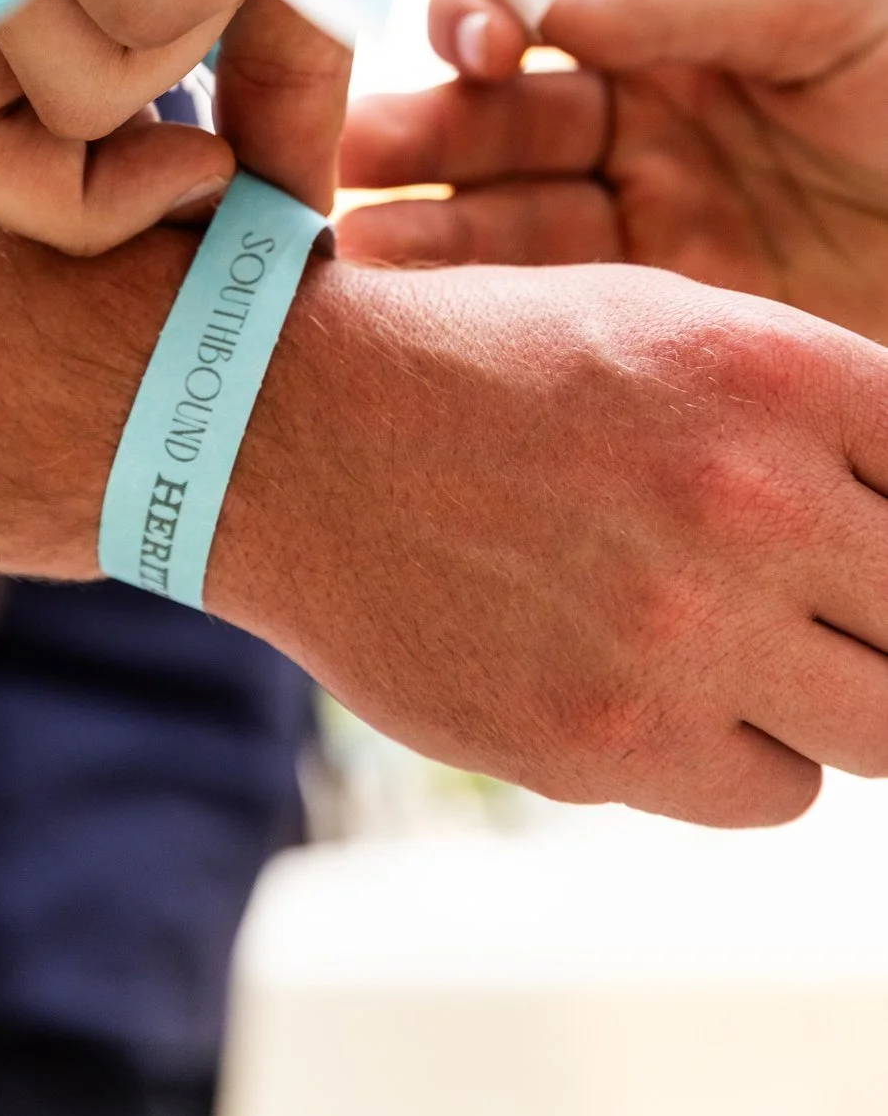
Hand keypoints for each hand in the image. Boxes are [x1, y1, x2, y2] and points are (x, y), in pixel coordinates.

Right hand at [212, 253, 887, 826]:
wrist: (286, 434)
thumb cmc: (480, 365)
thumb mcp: (656, 322)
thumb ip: (805, 412)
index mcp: (766, 373)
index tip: (864, 538)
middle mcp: (743, 503)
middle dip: (881, 611)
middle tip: (816, 599)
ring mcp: (675, 635)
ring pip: (877, 728)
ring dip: (828, 693)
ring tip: (740, 643)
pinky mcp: (605, 745)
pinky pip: (772, 792)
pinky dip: (741, 753)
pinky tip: (661, 685)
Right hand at [338, 0, 887, 344]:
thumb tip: (533, 4)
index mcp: (673, 10)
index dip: (481, 10)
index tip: (474, 51)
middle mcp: (645, 109)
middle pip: (495, 112)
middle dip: (416, 131)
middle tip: (338, 166)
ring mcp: (654, 216)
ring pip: (507, 214)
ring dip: (427, 228)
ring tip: (355, 253)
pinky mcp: (677, 318)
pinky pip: (564, 308)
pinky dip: (490, 311)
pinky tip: (429, 320)